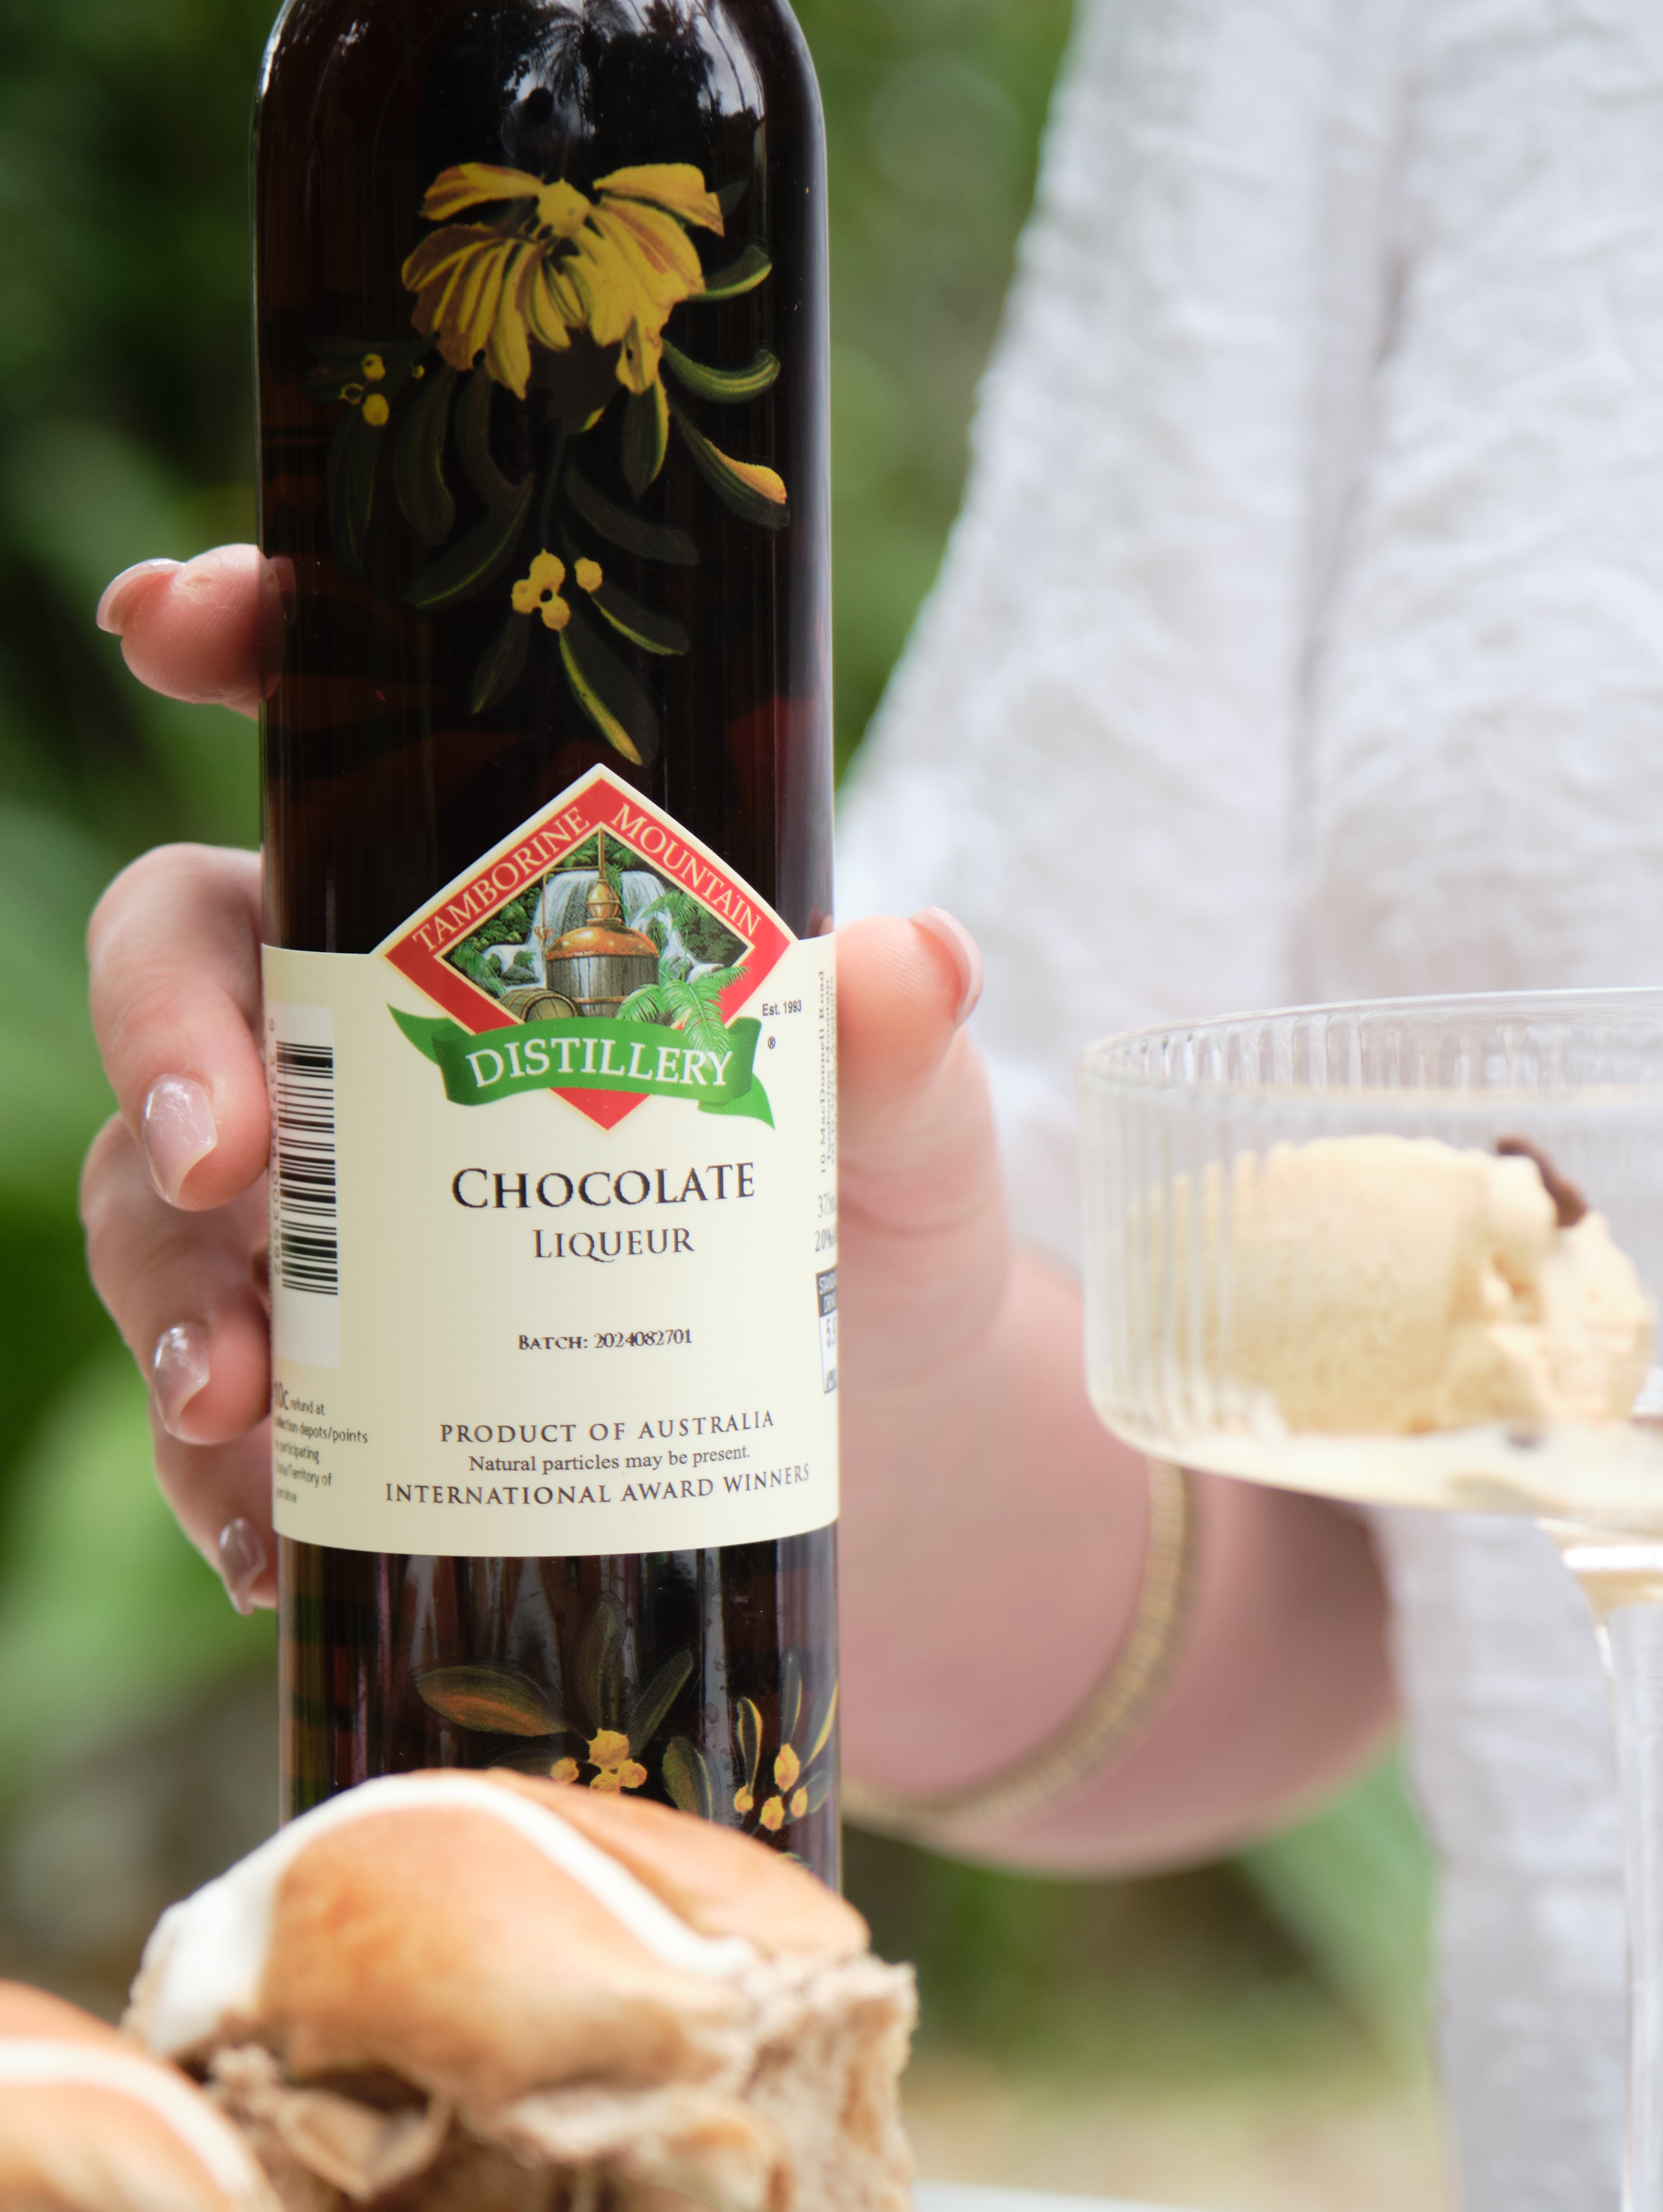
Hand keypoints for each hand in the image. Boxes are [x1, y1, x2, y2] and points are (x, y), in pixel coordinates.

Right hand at [81, 550, 1009, 1619]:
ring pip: (158, 1204)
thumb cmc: (866, 1222)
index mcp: (478, 909)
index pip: (325, 736)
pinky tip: (270, 1540)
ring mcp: (330, 1209)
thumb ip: (900, 1058)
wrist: (862, 1417)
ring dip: (170, 1298)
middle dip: (163, 1051)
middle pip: (181, 975)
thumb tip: (915, 962)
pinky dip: (220, 1475)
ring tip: (235, 1404)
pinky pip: (217, 1411)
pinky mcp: (333, 1370)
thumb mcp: (904, 1140)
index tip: (167, 630)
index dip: (235, 647)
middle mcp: (364, 1038)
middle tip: (221, 1159)